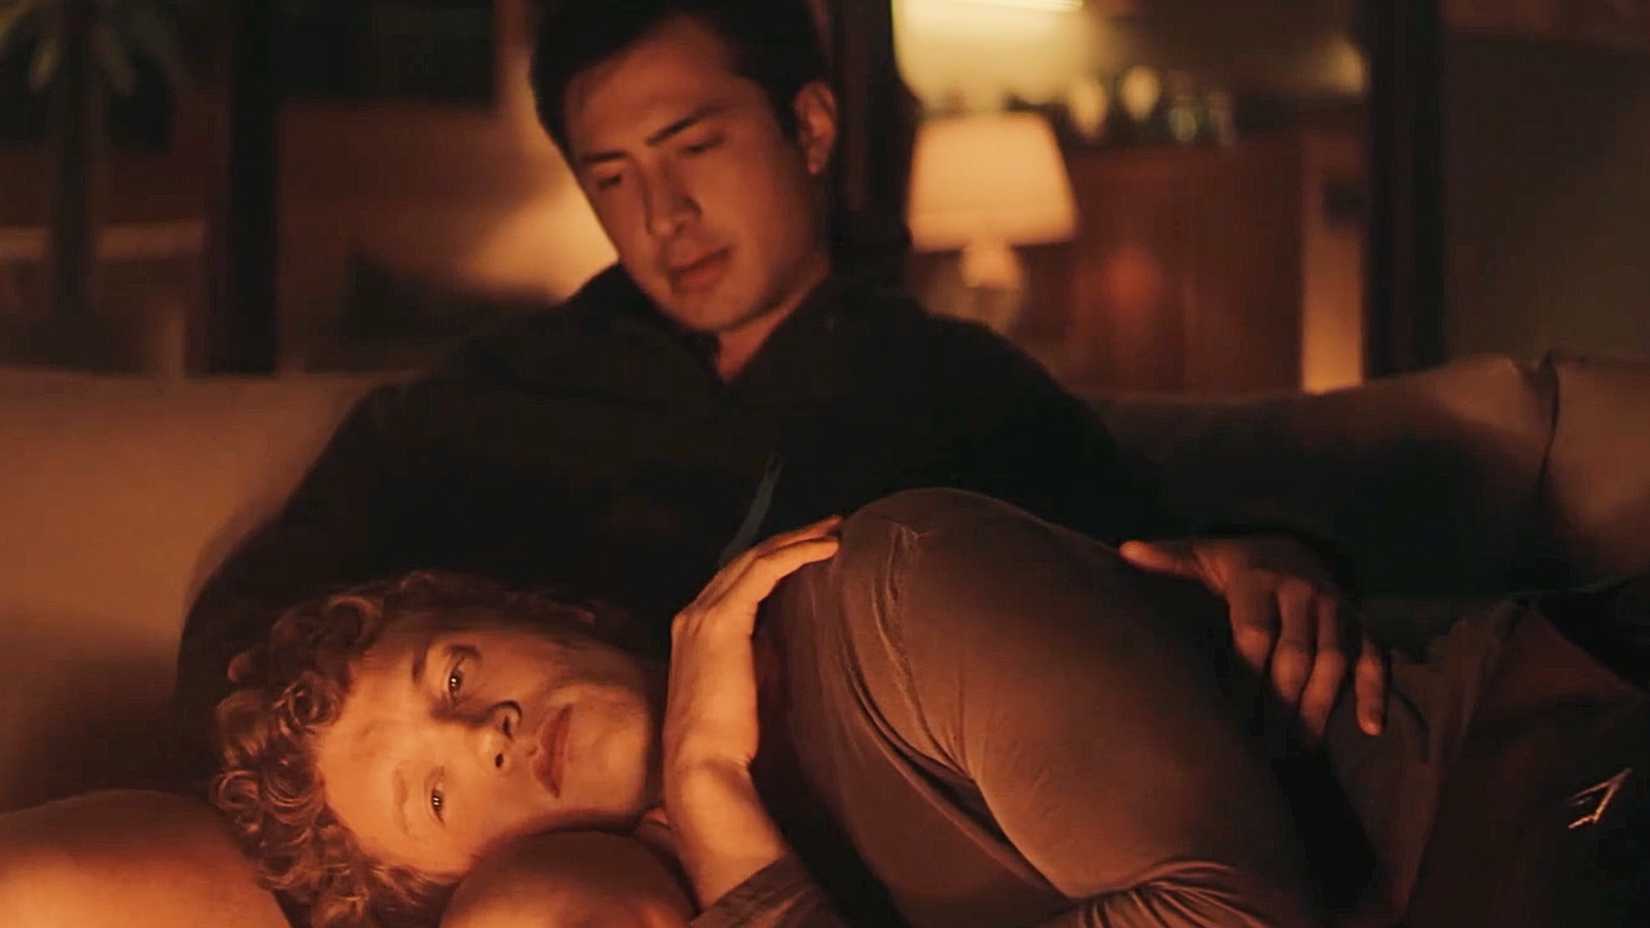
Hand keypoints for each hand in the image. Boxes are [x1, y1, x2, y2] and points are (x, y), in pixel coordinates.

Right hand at [661, 516, 840, 906]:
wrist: (703, 767)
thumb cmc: (731, 739)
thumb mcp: (750, 684)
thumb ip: (763, 653)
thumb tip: (789, 632)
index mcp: (695, 629)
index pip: (738, 578)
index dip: (776, 557)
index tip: (814, 547)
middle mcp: (692, 614)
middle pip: (746, 559)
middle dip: (790, 538)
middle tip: (831, 525)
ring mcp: (702, 615)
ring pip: (755, 558)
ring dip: (797, 539)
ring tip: (835, 529)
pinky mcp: (720, 622)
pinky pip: (763, 572)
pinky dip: (796, 554)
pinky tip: (828, 548)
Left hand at [1119, 533, 1386, 740]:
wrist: (1290, 545)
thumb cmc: (1232, 565)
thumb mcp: (1199, 556)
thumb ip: (1167, 561)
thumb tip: (1126, 552)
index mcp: (1258, 579)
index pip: (1253, 635)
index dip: (1241, 681)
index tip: (1226, 721)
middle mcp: (1302, 592)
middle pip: (1296, 655)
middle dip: (1279, 705)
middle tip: (1261, 751)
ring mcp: (1337, 609)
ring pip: (1335, 661)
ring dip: (1319, 709)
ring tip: (1297, 752)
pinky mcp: (1363, 625)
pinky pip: (1376, 659)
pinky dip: (1376, 692)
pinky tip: (1370, 729)